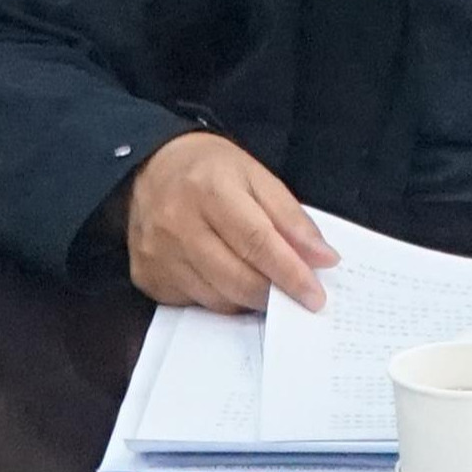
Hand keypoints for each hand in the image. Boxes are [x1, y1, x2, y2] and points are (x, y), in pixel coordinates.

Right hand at [121, 132, 337, 313]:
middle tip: (295, 296)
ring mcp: (159, 255)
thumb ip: (291, 217)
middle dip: (273, 292)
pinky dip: (220, 298)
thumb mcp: (256, 175)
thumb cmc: (209, 170)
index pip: (257, 242)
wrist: (149, 167)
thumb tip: (323, 258)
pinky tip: (227, 278)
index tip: (315, 295)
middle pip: (237, 278)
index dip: (290, 273)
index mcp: (210, 190)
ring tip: (262, 282)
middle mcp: (178, 224)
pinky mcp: (148, 277)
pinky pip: (195, 304)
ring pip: (218, 299)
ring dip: (249, 298)